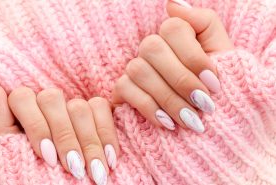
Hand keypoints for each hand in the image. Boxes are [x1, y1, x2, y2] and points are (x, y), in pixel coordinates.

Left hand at [0, 77, 118, 184]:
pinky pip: (101, 108)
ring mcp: (69, 106)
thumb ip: (1, 121)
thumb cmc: (27, 170)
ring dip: (88, 141)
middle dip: (64, 136)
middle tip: (75, 168)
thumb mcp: (9, 150)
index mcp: (21, 108)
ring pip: (79, 105)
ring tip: (96, 172)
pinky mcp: (93, 111)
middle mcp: (45, 103)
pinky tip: (110, 158)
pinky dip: (106, 134)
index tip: (48, 158)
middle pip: (52, 99)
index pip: (23, 97)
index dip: (36, 126)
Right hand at [112, 0, 232, 132]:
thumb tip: (172, 4)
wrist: (205, 118)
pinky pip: (126, 89)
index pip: (173, 28)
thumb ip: (204, 23)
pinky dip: (148, 108)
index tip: (214, 84)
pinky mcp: (122, 88)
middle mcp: (151, 47)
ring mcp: (134, 67)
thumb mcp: (221, 53)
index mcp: (175, 35)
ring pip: (139, 70)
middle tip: (204, 105)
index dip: (194, 57)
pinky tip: (168, 124)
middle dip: (181, 79)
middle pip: (152, 48)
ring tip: (191, 121)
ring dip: (168, 98)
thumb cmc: (214, 85)